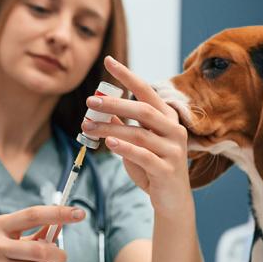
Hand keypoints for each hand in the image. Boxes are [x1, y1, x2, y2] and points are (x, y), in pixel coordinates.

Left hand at [83, 56, 192, 218]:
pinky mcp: (167, 169)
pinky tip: (109, 144)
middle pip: (143, 110)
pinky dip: (125, 148)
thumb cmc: (152, 168)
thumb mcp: (136, 144)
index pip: (146, 91)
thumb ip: (122, 125)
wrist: (171, 201)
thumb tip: (99, 106)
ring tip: (88, 127)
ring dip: (111, 129)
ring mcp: (173, 150)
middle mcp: (174, 130)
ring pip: (140, 133)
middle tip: (89, 101)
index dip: (127, 76)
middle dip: (114, 104)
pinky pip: (144, 155)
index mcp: (167, 118)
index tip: (107, 61)